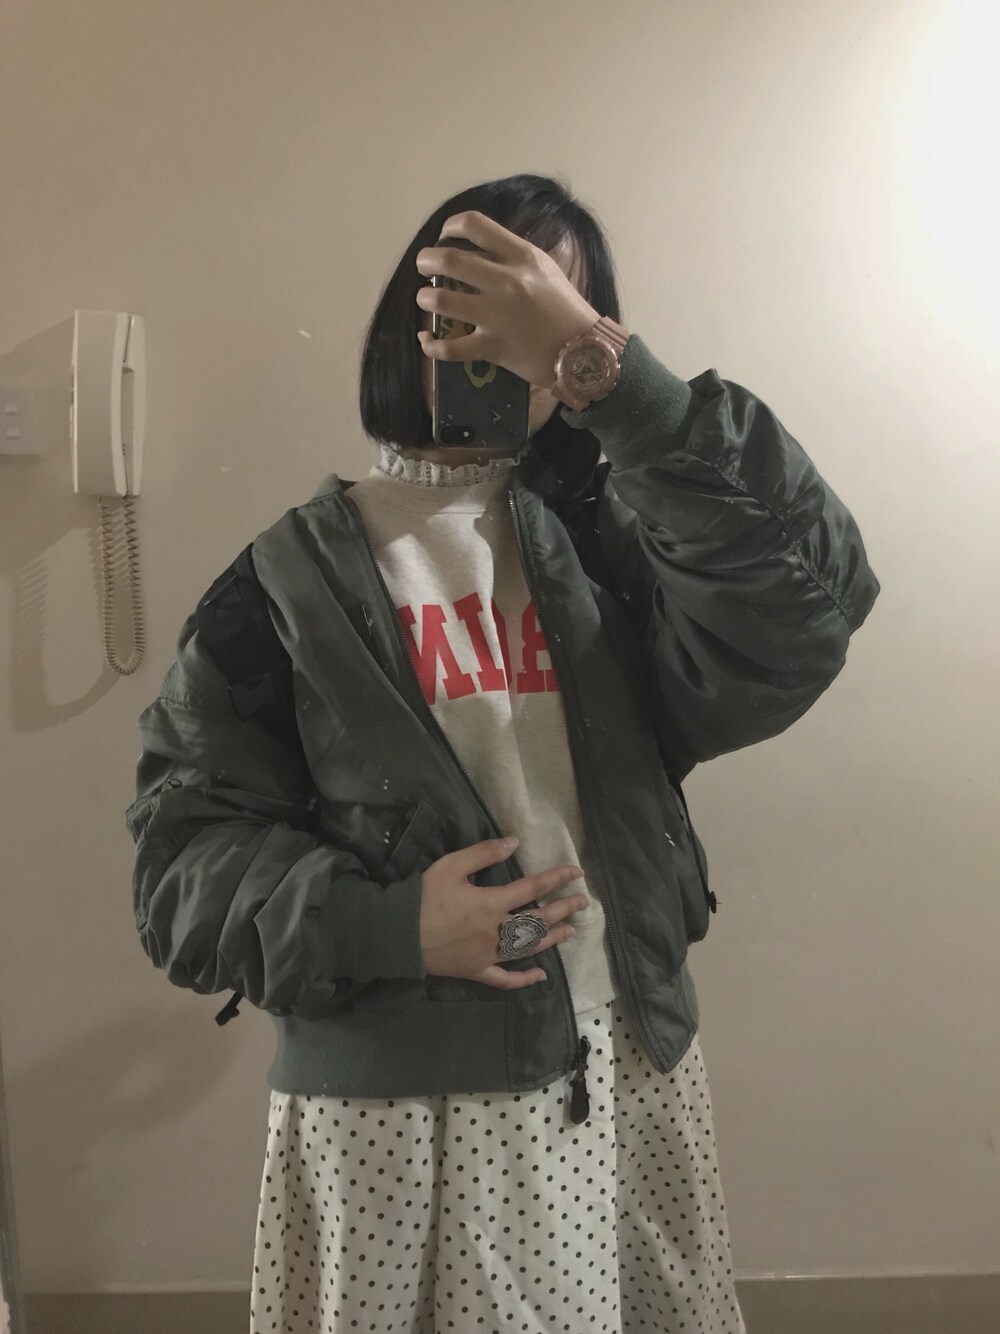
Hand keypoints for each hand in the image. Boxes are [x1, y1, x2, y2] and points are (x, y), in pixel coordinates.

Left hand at [414, 211, 600, 388]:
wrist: (584, 351)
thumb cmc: (566, 309)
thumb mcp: (545, 269)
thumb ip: (514, 256)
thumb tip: (481, 247)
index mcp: (521, 257)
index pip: (475, 225)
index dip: (450, 226)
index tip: (444, 236)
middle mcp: (507, 282)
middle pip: (449, 259)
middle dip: (426, 260)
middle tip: (423, 265)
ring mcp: (498, 316)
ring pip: (442, 300)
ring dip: (425, 298)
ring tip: (425, 299)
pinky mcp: (493, 348)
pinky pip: (450, 347)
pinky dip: (431, 344)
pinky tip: (426, 338)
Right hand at [419, 836, 588, 989]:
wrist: (397, 935)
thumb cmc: (423, 897)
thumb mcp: (450, 866)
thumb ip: (483, 854)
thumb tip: (514, 843)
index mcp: (492, 903)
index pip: (533, 888)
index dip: (557, 879)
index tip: (576, 873)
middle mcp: (497, 931)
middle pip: (538, 920)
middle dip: (563, 909)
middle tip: (583, 902)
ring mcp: (489, 955)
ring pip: (529, 948)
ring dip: (552, 939)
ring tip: (571, 931)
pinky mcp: (477, 971)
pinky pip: (505, 979)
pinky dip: (525, 979)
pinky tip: (541, 975)